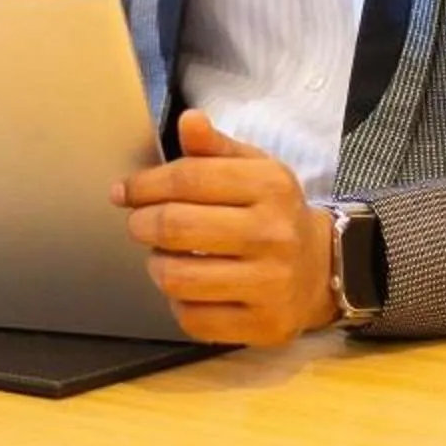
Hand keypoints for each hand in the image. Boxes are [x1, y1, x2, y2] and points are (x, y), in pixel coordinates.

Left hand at [111, 109, 337, 345]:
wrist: (322, 268)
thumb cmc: (274, 212)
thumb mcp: (252, 168)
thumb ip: (214, 146)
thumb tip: (189, 121)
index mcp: (270, 186)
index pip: (187, 178)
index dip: (144, 185)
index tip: (124, 192)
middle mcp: (274, 234)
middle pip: (176, 227)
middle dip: (142, 224)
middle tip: (138, 224)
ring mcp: (271, 284)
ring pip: (178, 277)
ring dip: (157, 264)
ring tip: (163, 255)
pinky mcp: (264, 325)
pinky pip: (194, 318)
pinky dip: (178, 302)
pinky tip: (189, 287)